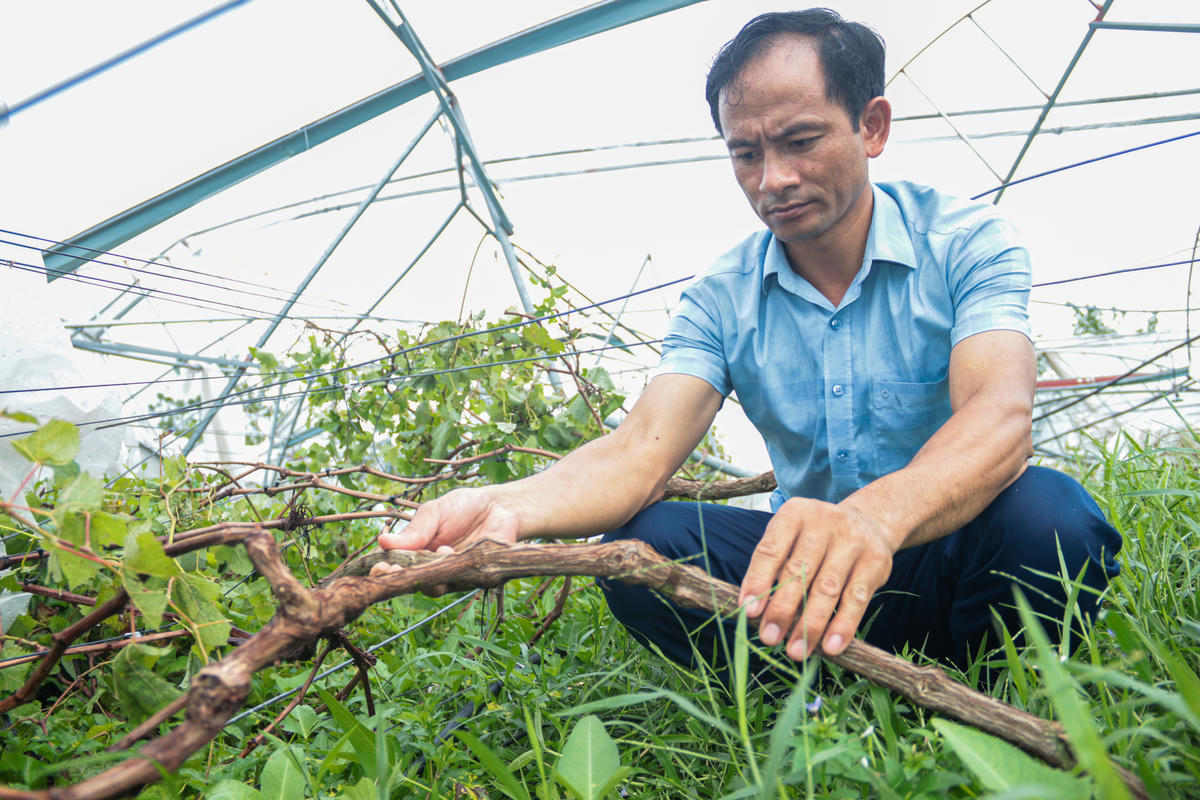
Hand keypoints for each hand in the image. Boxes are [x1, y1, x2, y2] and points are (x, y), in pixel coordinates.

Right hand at [371, 488, 520, 578]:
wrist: (499, 507)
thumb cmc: (463, 508)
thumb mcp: (434, 512)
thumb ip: (414, 531)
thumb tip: (382, 542)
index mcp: (415, 551)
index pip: (392, 567)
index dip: (382, 572)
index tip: (379, 567)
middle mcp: (430, 568)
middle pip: (408, 583)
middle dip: (399, 579)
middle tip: (394, 570)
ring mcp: (450, 576)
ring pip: (433, 587)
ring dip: (430, 573)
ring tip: (440, 549)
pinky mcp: (473, 580)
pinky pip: (458, 583)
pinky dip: (452, 569)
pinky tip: (451, 551)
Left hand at [738, 498, 896, 659]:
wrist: (869, 521)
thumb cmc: (816, 538)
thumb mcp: (792, 538)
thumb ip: (773, 568)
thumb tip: (755, 613)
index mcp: (794, 514)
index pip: (770, 550)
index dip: (757, 582)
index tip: (748, 612)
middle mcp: (824, 521)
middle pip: (799, 572)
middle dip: (782, 609)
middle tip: (769, 638)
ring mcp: (852, 540)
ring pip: (827, 589)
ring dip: (810, 625)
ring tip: (796, 651)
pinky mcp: (876, 562)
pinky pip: (856, 599)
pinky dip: (842, 625)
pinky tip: (830, 647)